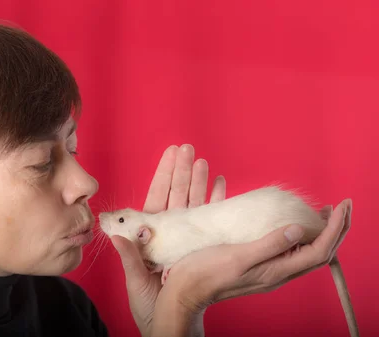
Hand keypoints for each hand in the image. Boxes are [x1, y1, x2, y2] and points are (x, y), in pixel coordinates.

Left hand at [110, 144, 224, 336]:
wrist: (171, 324)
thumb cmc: (148, 306)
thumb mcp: (135, 282)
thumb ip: (129, 259)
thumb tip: (114, 237)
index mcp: (151, 236)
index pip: (158, 198)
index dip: (165, 175)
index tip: (171, 154)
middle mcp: (169, 233)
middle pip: (177, 195)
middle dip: (183, 171)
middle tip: (189, 148)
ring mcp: (186, 238)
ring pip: (194, 202)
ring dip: (199, 181)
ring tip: (204, 160)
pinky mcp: (201, 246)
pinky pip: (209, 219)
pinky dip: (215, 201)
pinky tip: (220, 183)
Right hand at [157, 197, 351, 315]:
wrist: (186, 289)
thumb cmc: (207, 273)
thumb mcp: (237, 256)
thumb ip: (268, 244)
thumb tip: (297, 229)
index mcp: (277, 271)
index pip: (320, 250)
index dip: (335, 229)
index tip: (341, 206)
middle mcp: (278, 273)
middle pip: (319, 253)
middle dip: (335, 229)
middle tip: (342, 205)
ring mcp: (269, 270)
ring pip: (306, 252)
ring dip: (320, 232)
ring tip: (322, 213)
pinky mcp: (258, 265)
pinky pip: (290, 251)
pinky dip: (300, 235)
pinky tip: (293, 224)